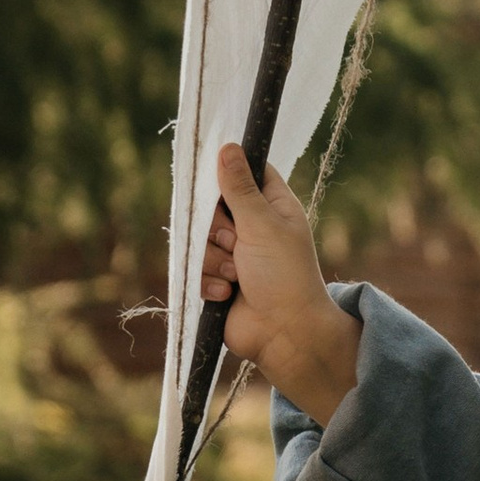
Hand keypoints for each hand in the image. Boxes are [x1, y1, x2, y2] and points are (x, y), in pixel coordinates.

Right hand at [199, 147, 362, 423]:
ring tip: (237, 275)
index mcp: (272, 206)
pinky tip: (228, 293)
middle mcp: (252, 227)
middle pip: (211, 207)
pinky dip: (208, 282)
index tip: (218, 186)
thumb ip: (240, 188)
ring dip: (213, 260)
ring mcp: (234, 255)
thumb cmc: (285, 275)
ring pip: (198, 241)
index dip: (228, 176)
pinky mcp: (217, 280)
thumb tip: (228, 146)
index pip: (245, 173)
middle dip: (217, 229)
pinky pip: (194, 270)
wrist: (284, 334)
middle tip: (236, 242)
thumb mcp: (262, 225)